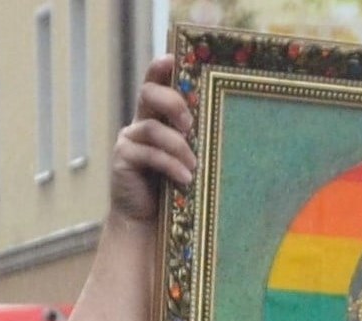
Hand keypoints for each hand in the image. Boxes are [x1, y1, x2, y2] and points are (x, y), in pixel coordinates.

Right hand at [110, 55, 195, 223]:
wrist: (148, 220)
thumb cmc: (176, 188)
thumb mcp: (191, 160)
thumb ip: (200, 142)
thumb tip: (239, 130)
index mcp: (157, 116)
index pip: (156, 82)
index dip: (162, 67)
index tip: (175, 59)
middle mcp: (141, 122)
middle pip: (149, 93)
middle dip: (172, 102)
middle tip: (191, 124)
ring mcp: (130, 139)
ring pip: (152, 128)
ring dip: (178, 147)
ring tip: (195, 167)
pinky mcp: (123, 159)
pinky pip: (148, 154)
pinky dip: (170, 166)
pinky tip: (186, 179)